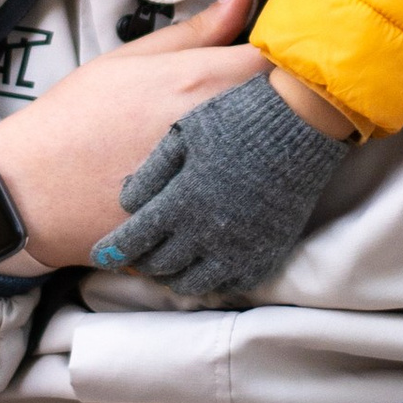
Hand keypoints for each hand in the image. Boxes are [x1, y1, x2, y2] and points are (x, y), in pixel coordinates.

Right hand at [0, 0, 267, 266]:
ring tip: (242, 144)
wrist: (30, 194)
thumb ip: (196, 30)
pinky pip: (249, 204)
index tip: (277, 62)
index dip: (285, 59)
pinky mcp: (206, 225)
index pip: (279, 62)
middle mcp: (216, 132)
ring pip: (273, 160)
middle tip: (261, 102)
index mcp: (198, 82)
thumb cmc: (74, 120)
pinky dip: (248, 192)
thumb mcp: (129, 60)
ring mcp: (214, 183)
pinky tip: (226, 185)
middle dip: (280, 105)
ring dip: (268, 150)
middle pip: (285, 112)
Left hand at [97, 70, 353, 300]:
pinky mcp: (267, 252)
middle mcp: (208, 233)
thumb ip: (151, 171)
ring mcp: (240, 248)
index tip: (101, 254)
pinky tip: (205, 266)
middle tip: (135, 256)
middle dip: (142, 263)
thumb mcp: (184, 134)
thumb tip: (126, 200)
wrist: (301, 124)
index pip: (135, 240)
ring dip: (174, 277)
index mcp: (182, 202)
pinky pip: (232, 284)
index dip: (114, 250)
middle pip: (161, 266)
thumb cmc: (238, 118)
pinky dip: (212, 280)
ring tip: (168, 265)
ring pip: (194, 284)